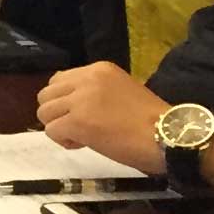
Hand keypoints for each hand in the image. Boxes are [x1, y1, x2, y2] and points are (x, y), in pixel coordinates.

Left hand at [35, 62, 170, 173]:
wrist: (168, 135)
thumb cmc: (150, 119)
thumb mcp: (120, 91)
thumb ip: (94, 90)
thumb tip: (67, 100)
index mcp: (99, 69)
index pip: (59, 80)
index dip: (65, 101)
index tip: (84, 114)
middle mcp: (87, 79)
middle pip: (46, 95)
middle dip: (57, 113)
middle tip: (78, 127)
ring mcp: (81, 99)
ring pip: (44, 113)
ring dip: (59, 127)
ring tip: (82, 136)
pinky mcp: (78, 121)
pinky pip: (51, 131)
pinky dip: (63, 140)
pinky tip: (82, 143)